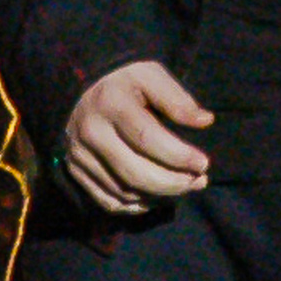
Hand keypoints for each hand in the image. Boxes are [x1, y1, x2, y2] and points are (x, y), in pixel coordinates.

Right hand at [62, 60, 213, 213]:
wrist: (80, 87)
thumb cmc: (124, 80)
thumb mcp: (150, 75)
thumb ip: (177, 99)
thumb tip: (205, 121)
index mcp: (111, 104)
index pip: (147, 138)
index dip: (178, 155)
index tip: (203, 164)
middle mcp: (91, 133)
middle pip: (134, 172)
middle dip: (173, 183)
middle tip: (199, 181)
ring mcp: (80, 156)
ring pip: (123, 191)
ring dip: (159, 196)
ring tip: (186, 187)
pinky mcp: (75, 172)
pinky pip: (108, 201)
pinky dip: (136, 206)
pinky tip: (158, 197)